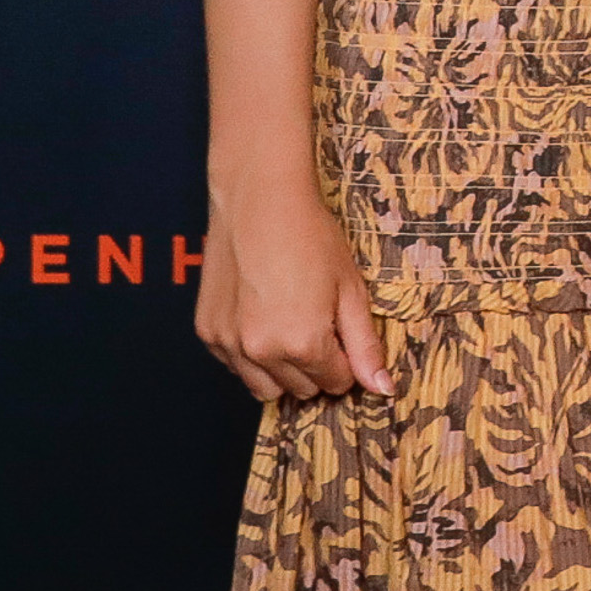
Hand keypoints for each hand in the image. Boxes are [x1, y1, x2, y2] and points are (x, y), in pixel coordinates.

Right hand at [194, 180, 392, 405]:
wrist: (259, 202)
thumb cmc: (312, 239)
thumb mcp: (351, 290)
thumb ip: (365, 344)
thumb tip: (383, 388)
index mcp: (302, 343)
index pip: (335, 382)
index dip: (347, 361)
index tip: (345, 335)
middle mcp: (260, 352)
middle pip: (300, 389)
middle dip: (317, 367)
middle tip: (321, 325)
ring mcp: (228, 344)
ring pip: (264, 388)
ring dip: (283, 370)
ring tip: (292, 326)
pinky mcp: (207, 332)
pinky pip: (235, 367)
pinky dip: (251, 356)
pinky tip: (264, 319)